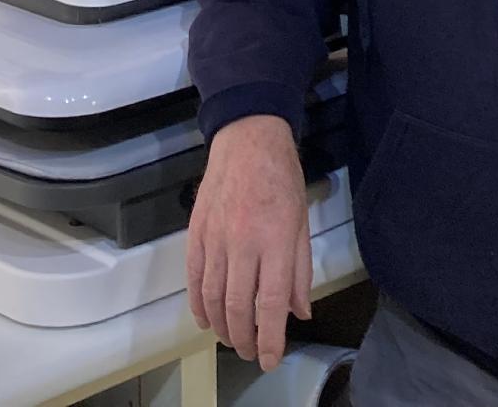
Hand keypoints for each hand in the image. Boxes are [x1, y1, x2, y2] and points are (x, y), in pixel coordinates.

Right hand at [186, 115, 312, 369]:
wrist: (248, 139)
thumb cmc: (281, 178)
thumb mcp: (302, 222)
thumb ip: (300, 271)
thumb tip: (299, 312)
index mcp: (276, 240)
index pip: (272, 302)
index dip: (270, 337)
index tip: (270, 359)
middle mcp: (243, 242)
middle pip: (238, 306)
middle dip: (244, 338)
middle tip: (250, 352)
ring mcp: (215, 238)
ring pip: (213, 296)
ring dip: (221, 326)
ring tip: (232, 339)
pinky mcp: (196, 232)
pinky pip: (194, 278)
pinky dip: (198, 304)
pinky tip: (206, 318)